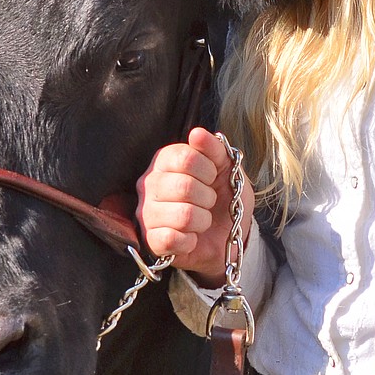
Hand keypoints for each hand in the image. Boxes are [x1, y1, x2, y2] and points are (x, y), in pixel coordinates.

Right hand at [136, 126, 255, 283]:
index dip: (208, 170)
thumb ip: (214, 149)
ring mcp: (146, 213)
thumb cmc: (223, 198)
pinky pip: (172, 239)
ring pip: (183, 215)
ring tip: (201, 220)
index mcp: (164, 161)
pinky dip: (190, 240)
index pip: (185, 157)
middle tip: (208, 202)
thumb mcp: (227, 169)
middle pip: (184, 187)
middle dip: (208, 198)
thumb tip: (197, 134)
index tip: (212, 178)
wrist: (228, 235)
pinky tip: (191, 237)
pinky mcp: (150, 241)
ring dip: (202, 221)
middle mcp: (148, 184)